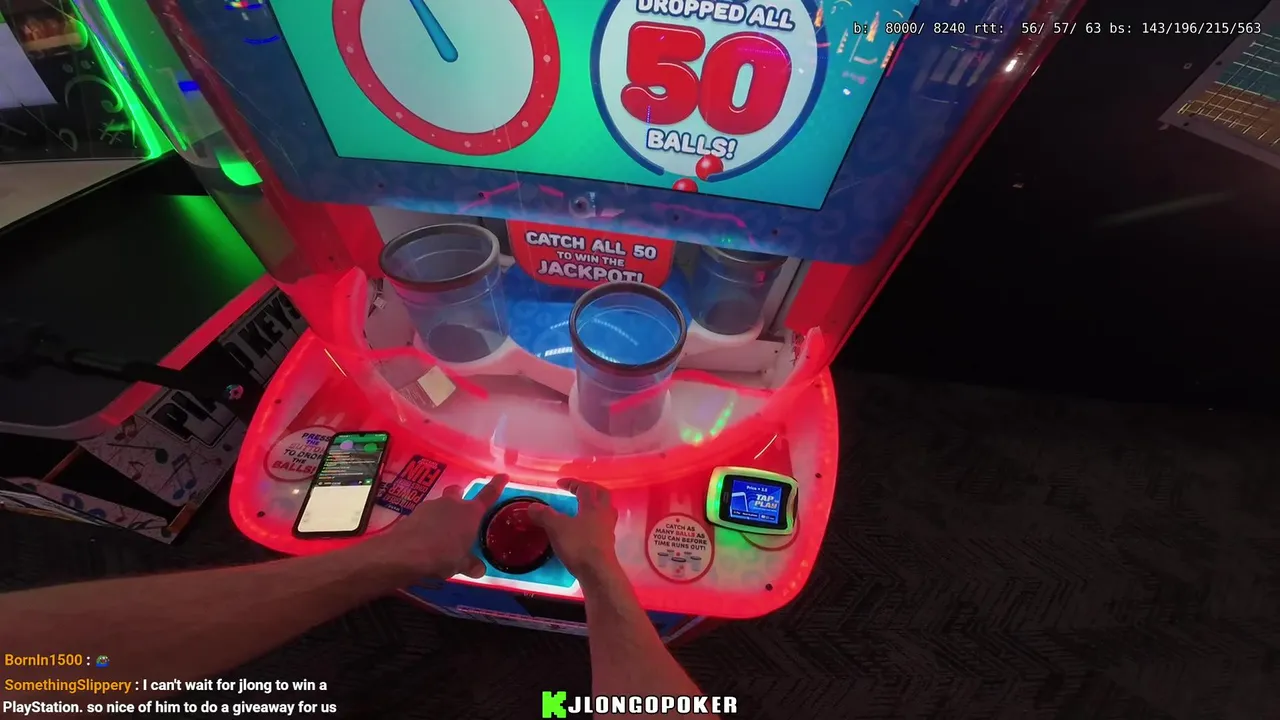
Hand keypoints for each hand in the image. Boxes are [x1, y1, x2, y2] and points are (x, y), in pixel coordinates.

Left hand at [371, 474, 508, 578]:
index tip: (502, 475)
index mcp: (470, 513)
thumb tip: (479, 569)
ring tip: (441, 535)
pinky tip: (425, 540)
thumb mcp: (461, 565)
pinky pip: (426, 516)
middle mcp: (452, 504)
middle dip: (460, 497)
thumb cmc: (442, 556)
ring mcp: (431, 506)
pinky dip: (428, 524)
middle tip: (461, 512)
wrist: (405, 553)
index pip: (488, 495)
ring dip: (442, 515)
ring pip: (441, 505)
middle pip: (459, 493)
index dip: (496, 485)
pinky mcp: (414, 513)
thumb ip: (471, 564)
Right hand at [527, 478, 620, 581]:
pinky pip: (602, 527)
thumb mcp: (556, 528)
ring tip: (582, 509)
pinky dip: (593, 524)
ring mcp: (608, 530)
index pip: (585, 488)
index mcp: (593, 506)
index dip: (572, 483)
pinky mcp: (607, 545)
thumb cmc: (578, 545)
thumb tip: (532, 506)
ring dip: (595, 507)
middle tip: (578, 491)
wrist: (597, 573)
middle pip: (602, 495)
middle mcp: (604, 515)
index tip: (559, 484)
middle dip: (590, 490)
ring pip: (605, 512)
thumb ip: (544, 515)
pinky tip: (584, 531)